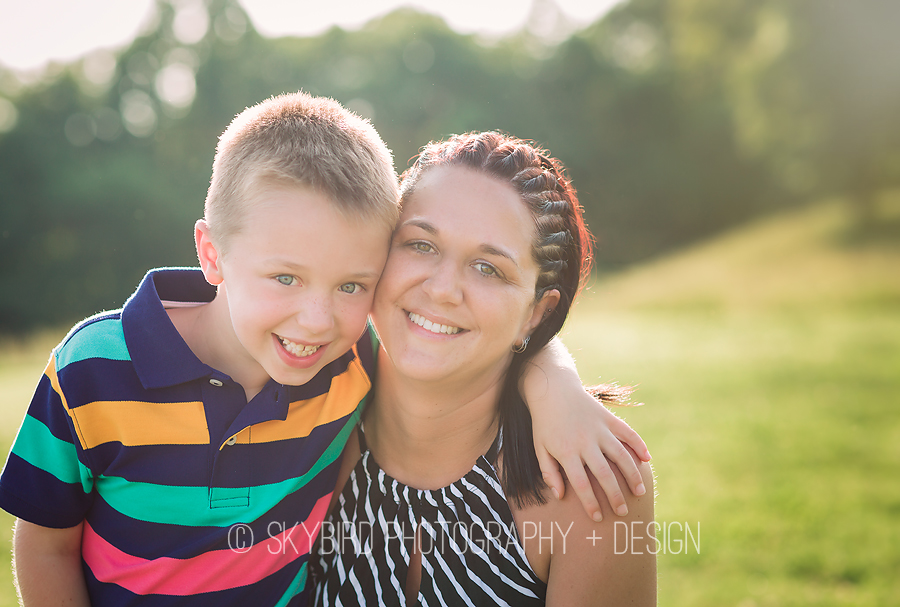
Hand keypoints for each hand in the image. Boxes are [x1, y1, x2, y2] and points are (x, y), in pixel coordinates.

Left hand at [521, 338, 650, 520]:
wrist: (552, 389)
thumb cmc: (544, 423)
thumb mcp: (539, 448)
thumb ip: (549, 472)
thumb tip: (561, 496)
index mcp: (566, 451)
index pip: (580, 484)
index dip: (590, 503)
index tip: (598, 518)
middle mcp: (585, 441)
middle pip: (604, 474)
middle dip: (615, 496)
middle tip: (623, 513)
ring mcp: (599, 429)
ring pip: (621, 455)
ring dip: (632, 475)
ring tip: (639, 492)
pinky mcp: (609, 418)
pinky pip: (628, 433)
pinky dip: (639, 445)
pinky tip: (647, 459)